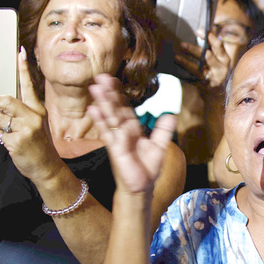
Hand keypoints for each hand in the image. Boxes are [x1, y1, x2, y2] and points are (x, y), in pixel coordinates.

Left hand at [0, 47, 61, 182]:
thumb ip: (20, 113)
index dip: (23, 69)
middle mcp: (34, 117)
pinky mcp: (17, 143)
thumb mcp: (33, 125)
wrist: (46, 168)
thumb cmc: (37, 145)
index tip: (20, 51)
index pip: (29, 85)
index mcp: (38, 109)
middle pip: (6, 101)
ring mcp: (26, 130)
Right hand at [88, 73, 176, 193]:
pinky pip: (108, 132)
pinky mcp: (115, 148)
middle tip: (102, 76)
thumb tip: (170, 113)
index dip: (120, 95)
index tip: (114, 80)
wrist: (142, 187)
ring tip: (95, 87)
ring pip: (110, 116)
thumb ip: (163, 129)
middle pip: (116, 108)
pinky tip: (93, 109)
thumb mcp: (160, 145)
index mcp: (134, 129)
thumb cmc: (147, 168)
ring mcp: (118, 139)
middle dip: (109, 93)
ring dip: (103, 102)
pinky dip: (101, 120)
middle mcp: (123, 131)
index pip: (126, 108)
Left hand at [174, 30, 232, 88]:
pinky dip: (185, 72)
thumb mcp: (218, 57)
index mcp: (225, 58)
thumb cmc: (216, 68)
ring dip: (186, 62)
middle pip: (207, 57)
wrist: (219, 91)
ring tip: (176, 57)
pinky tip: (178, 67)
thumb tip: (208, 27)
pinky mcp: (206, 85)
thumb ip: (213, 44)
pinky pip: (193, 78)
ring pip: (199, 69)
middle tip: (182, 44)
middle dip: (194, 50)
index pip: (218, 45)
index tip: (198, 31)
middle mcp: (221, 68)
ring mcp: (213, 78)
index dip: (209, 37)